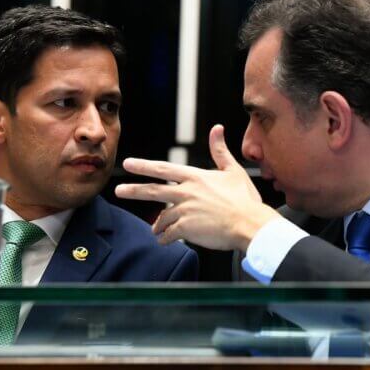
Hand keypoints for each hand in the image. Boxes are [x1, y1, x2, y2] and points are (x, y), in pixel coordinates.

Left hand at [115, 125, 279, 250]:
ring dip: (157, 224)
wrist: (250, 224)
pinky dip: (165, 237)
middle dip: (133, 190)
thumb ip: (220, 150)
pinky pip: (168, 234)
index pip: (164, 168)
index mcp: (195, 177)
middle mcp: (187, 192)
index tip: (128, 164)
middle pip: (153, 190)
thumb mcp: (232, 170)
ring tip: (154, 229)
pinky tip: (164, 240)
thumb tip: (217, 128)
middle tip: (118, 191)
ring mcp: (185, 211)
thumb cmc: (245, 199)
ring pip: (162, 217)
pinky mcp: (187, 229)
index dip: (144, 166)